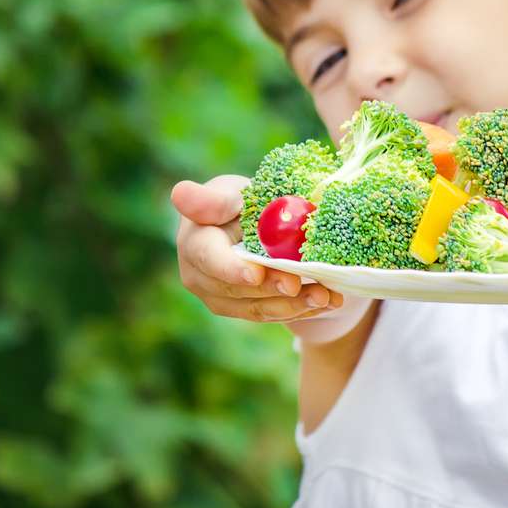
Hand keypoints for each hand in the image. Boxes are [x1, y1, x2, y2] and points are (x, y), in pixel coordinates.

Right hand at [170, 175, 343, 322]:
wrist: (248, 223)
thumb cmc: (237, 202)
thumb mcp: (229, 193)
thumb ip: (211, 200)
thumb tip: (179, 192)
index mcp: (194, 242)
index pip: (211, 259)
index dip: (233, 269)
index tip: (257, 273)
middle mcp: (199, 276)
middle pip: (238, 289)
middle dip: (274, 289)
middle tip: (306, 285)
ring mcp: (219, 298)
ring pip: (257, 308)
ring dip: (295, 305)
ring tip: (326, 296)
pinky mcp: (241, 309)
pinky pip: (271, 314)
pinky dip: (301, 309)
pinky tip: (328, 302)